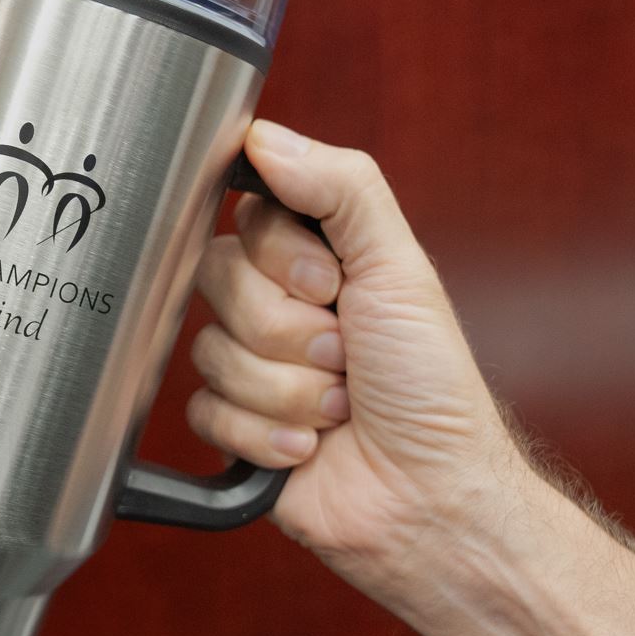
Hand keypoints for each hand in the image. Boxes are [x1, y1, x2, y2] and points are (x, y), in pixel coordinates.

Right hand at [189, 120, 534, 604]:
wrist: (428, 497)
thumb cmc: (431, 388)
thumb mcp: (400, 268)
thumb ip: (339, 187)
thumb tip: (263, 137)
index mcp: (317, 261)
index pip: (246, 219)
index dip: (281, 259)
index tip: (332, 287)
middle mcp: (279, 309)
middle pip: (219, 283)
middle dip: (291, 332)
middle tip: (346, 357)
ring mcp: (254, 368)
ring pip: (210, 354)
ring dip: (287, 390)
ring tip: (338, 408)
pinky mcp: (234, 427)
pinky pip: (202, 413)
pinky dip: (264, 434)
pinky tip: (308, 447)